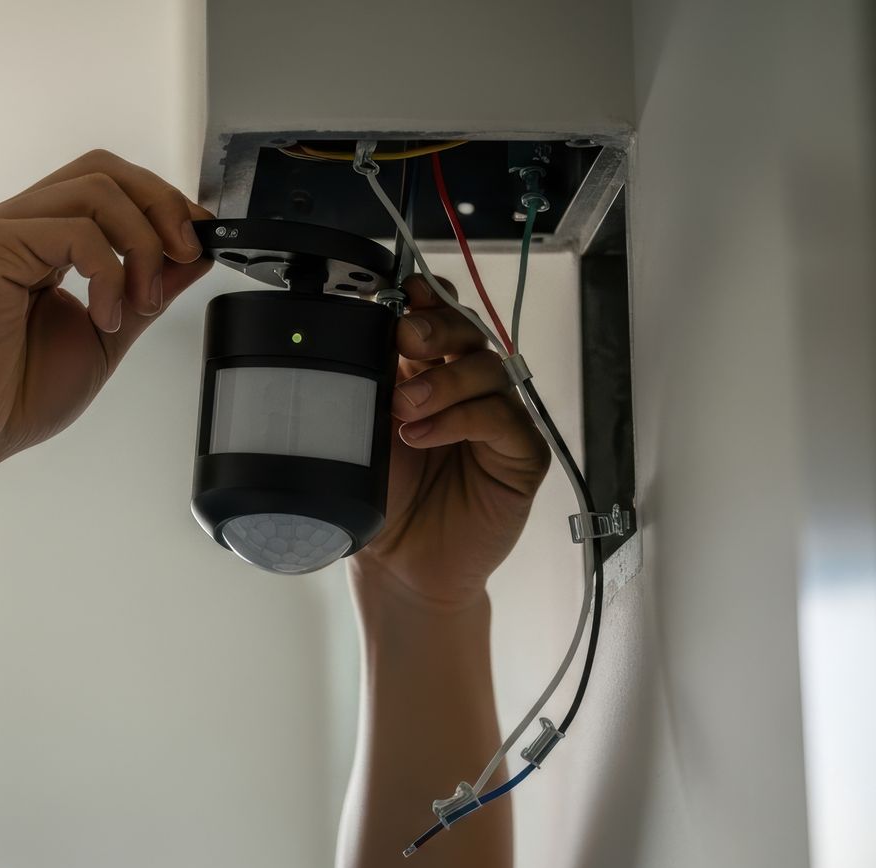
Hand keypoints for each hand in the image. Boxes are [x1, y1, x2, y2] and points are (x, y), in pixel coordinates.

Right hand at [0, 150, 214, 463]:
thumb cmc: (14, 394)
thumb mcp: (108, 334)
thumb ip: (148, 288)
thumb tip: (196, 253)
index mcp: (42, 239)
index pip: (110, 185)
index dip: (162, 204)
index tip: (198, 243)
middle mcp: (18, 223)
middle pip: (105, 169)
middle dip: (161, 206)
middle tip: (185, 255)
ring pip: (96, 189)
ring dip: (141, 243)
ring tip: (140, 302)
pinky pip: (74, 230)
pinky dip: (108, 271)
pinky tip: (105, 315)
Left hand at [350, 275, 550, 608]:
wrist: (399, 565)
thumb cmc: (382, 500)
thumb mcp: (362, 433)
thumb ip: (367, 385)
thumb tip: (354, 333)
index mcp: (428, 374)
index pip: (439, 318)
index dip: (426, 300)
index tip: (399, 293)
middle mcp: (467, 391)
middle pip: (469, 332)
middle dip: (435, 327)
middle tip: (403, 340)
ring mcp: (499, 420)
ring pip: (487, 370)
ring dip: (442, 381)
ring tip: (403, 409)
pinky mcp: (522, 455)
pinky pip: (503, 419)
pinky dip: (461, 419)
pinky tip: (423, 435)